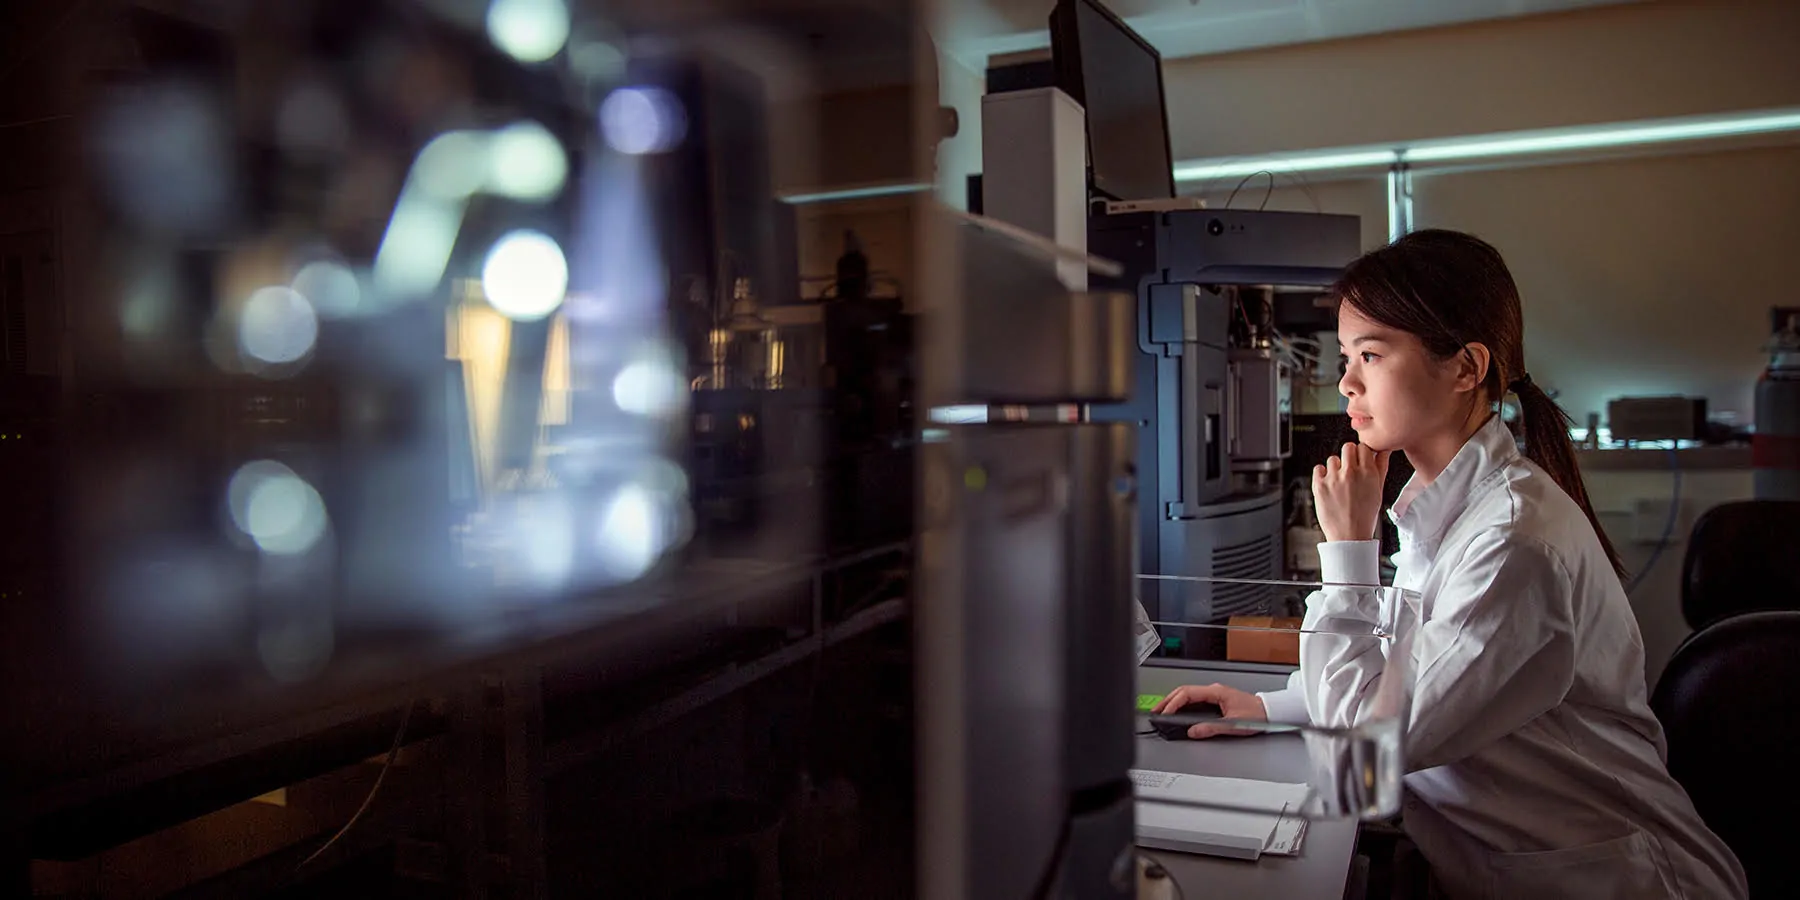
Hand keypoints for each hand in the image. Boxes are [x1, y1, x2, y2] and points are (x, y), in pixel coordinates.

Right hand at [1152, 683, 1266, 737]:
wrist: (1270, 712)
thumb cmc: (1256, 715)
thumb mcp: (1233, 725)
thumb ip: (1211, 728)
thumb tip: (1193, 731)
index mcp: (1216, 692)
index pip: (1188, 694)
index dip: (1173, 703)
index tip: (1165, 713)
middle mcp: (1214, 690)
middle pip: (1184, 691)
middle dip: (1168, 701)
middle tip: (1156, 711)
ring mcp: (1214, 694)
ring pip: (1188, 694)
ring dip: (1174, 702)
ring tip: (1162, 711)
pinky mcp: (1216, 700)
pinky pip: (1194, 699)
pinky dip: (1182, 704)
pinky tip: (1177, 711)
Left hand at [1313, 442, 1390, 542]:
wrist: (1349, 536)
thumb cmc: (1365, 516)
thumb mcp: (1379, 491)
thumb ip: (1381, 467)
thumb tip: (1384, 450)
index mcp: (1368, 473)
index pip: (1363, 447)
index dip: (1361, 454)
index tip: (1360, 461)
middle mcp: (1350, 473)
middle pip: (1347, 447)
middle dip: (1349, 456)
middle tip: (1349, 470)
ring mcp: (1334, 478)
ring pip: (1333, 459)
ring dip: (1335, 468)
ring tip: (1340, 483)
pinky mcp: (1319, 485)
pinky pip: (1318, 468)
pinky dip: (1322, 474)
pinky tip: (1329, 485)